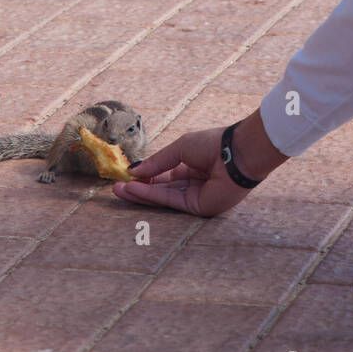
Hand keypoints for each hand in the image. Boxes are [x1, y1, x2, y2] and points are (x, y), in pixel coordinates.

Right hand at [113, 112, 286, 215]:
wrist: (236, 153)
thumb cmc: (213, 144)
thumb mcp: (180, 148)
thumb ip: (157, 162)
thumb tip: (134, 171)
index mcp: (192, 166)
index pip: (164, 175)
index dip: (145, 176)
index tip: (125, 176)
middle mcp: (193, 183)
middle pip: (161, 189)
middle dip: (138, 188)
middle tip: (116, 188)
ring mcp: (195, 197)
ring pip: (162, 197)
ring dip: (140, 194)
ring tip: (119, 190)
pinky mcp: (197, 208)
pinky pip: (170, 201)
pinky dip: (151, 196)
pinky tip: (135, 190)